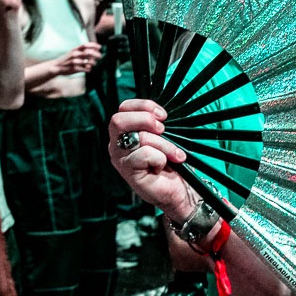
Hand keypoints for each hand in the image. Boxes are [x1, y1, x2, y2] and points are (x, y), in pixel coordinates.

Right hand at [45, 42, 101, 76]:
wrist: (56, 66)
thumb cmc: (67, 59)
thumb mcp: (73, 52)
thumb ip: (82, 51)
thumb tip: (94, 51)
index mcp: (75, 49)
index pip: (85, 45)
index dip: (94, 45)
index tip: (100, 47)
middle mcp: (75, 54)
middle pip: (89, 52)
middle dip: (96, 54)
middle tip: (100, 56)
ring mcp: (74, 61)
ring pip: (88, 61)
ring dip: (93, 63)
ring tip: (93, 64)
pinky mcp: (74, 68)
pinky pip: (85, 69)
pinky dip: (88, 69)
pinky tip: (88, 69)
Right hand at [109, 101, 197, 215]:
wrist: (178, 189)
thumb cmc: (170, 162)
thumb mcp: (164, 137)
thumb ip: (157, 123)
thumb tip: (159, 112)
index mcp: (124, 131)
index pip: (124, 108)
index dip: (144, 106)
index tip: (163, 114)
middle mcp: (116, 144)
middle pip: (119, 120)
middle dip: (146, 120)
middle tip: (163, 129)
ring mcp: (120, 159)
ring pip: (139, 137)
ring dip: (164, 144)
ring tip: (175, 155)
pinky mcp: (128, 173)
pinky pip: (146, 154)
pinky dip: (161, 158)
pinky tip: (163, 167)